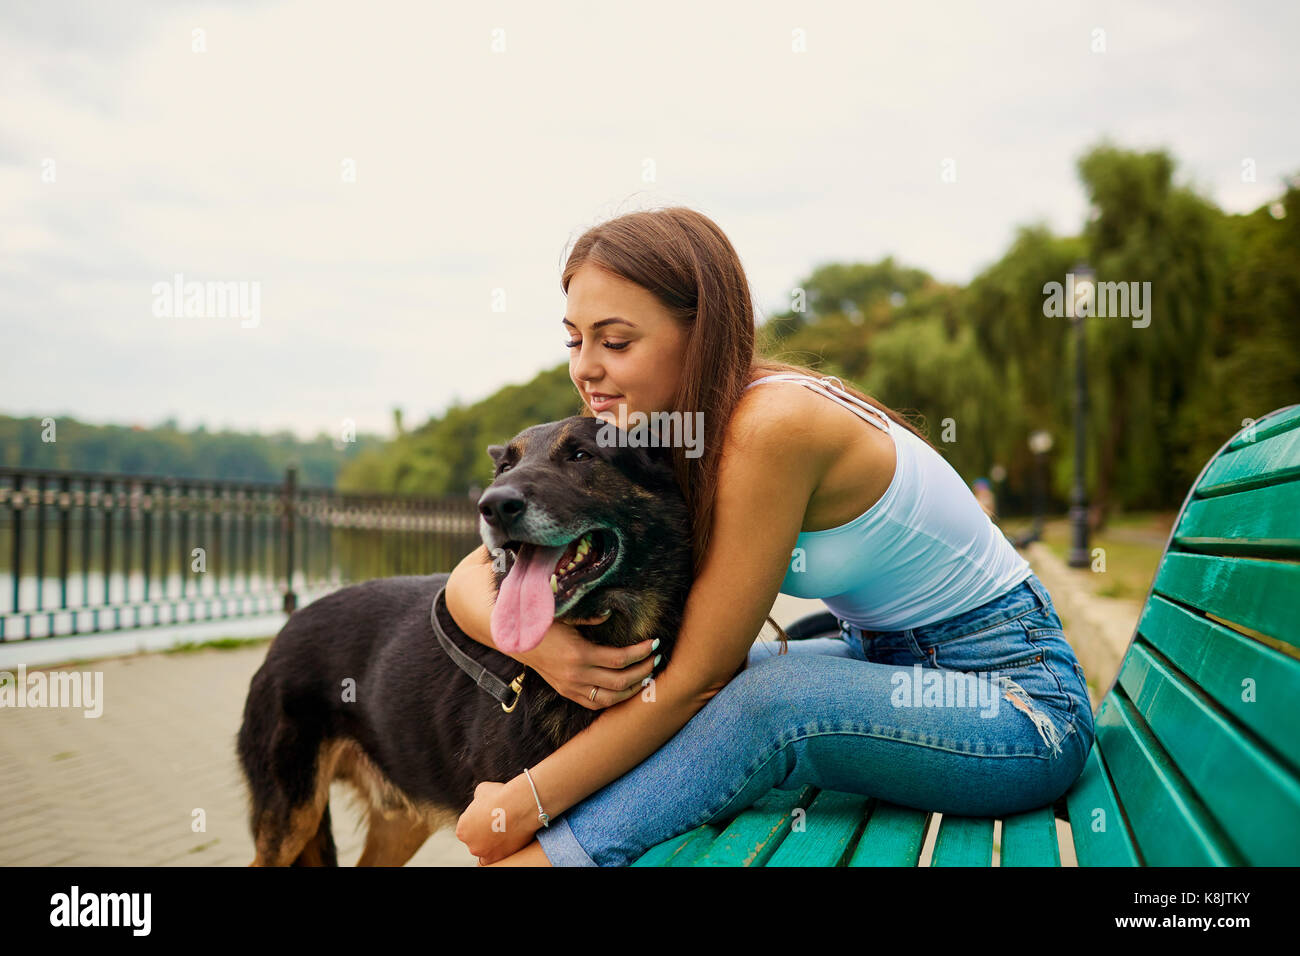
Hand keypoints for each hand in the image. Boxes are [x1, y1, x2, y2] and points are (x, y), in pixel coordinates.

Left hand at [456, 777, 539, 863]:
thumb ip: (478, 800)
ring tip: (505, 831)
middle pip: (476, 841)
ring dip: (492, 843)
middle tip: (498, 823)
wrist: (519, 805)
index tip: (489, 815)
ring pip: (486, 850)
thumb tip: (480, 800)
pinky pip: (497, 857)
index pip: (468, 828)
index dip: (479, 820)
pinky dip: (501, 850)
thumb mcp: (482, 790)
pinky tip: (508, 840)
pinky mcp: (500, 858)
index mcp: (462, 829)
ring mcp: (485, 853)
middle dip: (484, 833)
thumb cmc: (500, 795)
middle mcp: (471, 844)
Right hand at [515, 611, 659, 709]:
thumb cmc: (544, 626)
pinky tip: (627, 689)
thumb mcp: (567, 617)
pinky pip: (596, 703)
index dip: (641, 653)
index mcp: (579, 654)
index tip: (654, 643)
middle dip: (644, 670)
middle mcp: (577, 676)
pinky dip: (615, 699)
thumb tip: (611, 614)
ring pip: (611, 698)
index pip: (620, 659)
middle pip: (621, 681)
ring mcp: (572, 688)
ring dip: (633, 688)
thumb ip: (590, 618)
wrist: (518, 643)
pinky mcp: (568, 693)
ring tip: (647, 675)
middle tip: (657, 658)